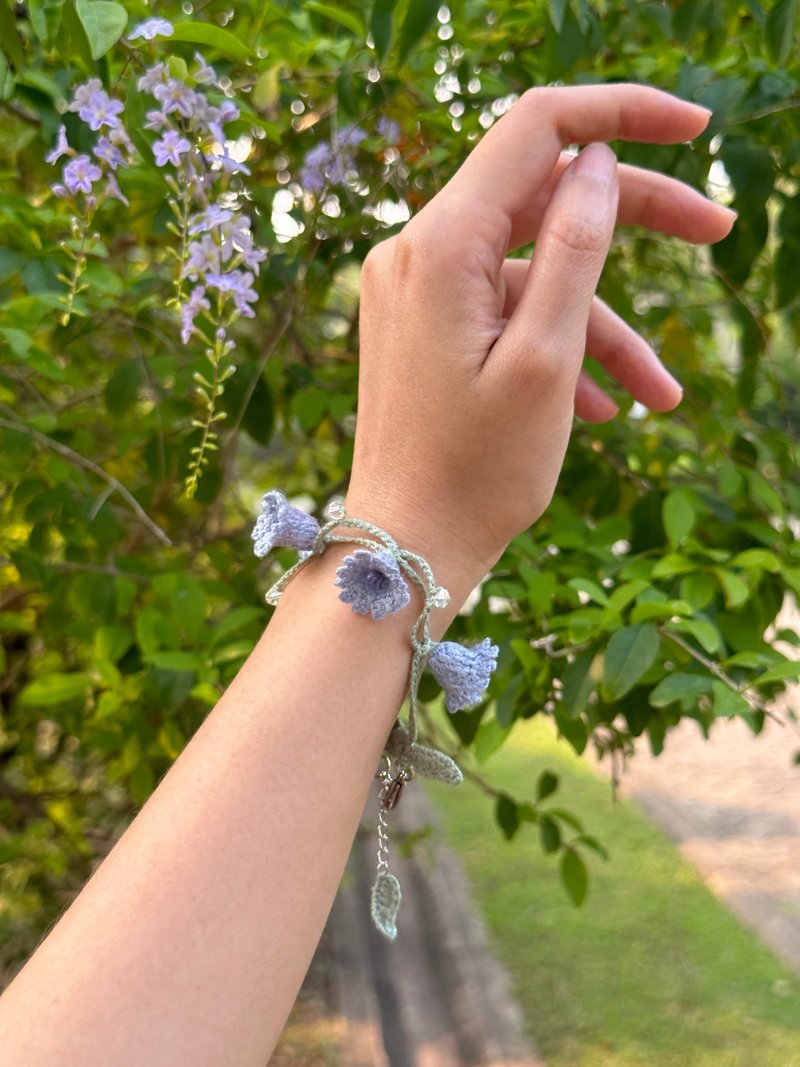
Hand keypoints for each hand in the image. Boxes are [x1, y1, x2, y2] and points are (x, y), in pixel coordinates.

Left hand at [346, 84, 735, 588]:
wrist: (403, 548)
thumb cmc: (474, 472)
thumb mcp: (546, 360)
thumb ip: (576, 249)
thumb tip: (594, 160)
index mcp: (441, 246)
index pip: (535, 129)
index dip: (618, 113)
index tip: (694, 127)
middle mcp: (416, 253)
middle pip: (541, 198)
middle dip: (633, 219)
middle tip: (719, 235)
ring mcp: (416, 292)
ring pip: (532, 275)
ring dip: (601, 325)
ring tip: (662, 395)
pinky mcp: (423, 328)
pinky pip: (503, 315)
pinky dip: (555, 346)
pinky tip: (602, 407)